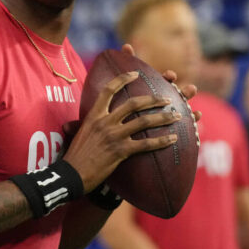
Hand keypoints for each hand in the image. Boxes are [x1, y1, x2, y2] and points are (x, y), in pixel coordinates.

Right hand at [62, 71, 180, 191]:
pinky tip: (173, 139)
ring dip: (163, 117)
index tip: (136, 73)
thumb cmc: (75, 156)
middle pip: (134, 103)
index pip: (109, 90)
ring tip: (177, 116)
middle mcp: (105, 122)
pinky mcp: (120, 151)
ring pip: (144, 121)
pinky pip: (145, 143)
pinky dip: (161, 141)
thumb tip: (84, 120)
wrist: (71, 175)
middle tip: (168, 98)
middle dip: (153, 99)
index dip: (123, 79)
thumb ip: (88, 124)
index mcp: (94, 115)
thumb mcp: (79, 133)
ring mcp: (113, 135)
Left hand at [121, 44, 201, 121]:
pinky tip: (198, 115)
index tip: (170, 76)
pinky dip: (194, 117)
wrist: (123, 128)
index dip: (169, 77)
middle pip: (177, 94)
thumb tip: (126, 46)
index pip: (164, 81)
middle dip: (185, 91)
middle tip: (192, 89)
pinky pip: (185, 122)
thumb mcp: (125, 87)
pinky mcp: (172, 126)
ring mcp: (170, 112)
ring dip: (192, 105)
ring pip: (183, 107)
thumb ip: (129, 66)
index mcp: (155, 90)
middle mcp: (165, 100)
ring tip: (197, 105)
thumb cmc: (125, 105)